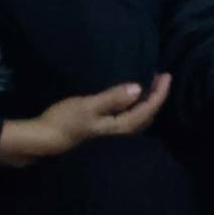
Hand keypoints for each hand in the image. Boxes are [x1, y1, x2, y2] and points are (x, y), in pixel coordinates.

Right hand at [0, 74, 170, 166]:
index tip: (167, 75)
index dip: (160, 92)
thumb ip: (113, 98)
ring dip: (148, 101)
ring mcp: (115, 132)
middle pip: (148, 114)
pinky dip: (138, 106)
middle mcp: (123, 132)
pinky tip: (134, 98)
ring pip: (140, 116)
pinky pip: (131, 116)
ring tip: (152, 84)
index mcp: (122, 126)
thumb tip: (138, 88)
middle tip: (162, 77)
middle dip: (157, 95)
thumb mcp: (88, 106)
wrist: (46, 139)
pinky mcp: (107, 130)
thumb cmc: (66, 120)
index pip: (149, 108)